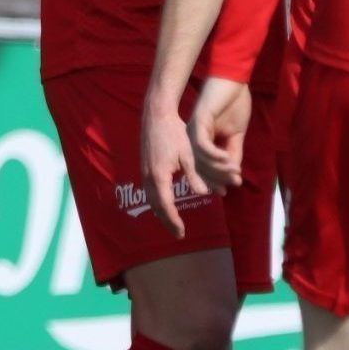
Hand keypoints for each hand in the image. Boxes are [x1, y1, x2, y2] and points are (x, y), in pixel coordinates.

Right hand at [142, 89, 203, 238]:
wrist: (156, 116)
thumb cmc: (175, 133)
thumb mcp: (189, 154)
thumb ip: (194, 176)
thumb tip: (204, 194)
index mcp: (160, 175)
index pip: (166, 205)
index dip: (174, 220)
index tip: (182, 232)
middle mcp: (148, 176)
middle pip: (156, 206)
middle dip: (167, 221)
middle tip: (178, 234)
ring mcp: (144, 172)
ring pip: (151, 199)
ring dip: (160, 213)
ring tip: (172, 223)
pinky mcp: (145, 167)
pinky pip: (149, 191)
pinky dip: (156, 202)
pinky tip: (164, 204)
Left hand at [189, 77, 250, 191]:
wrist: (234, 80)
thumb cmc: (235, 103)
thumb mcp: (236, 134)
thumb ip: (233, 152)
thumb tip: (234, 173)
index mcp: (200, 140)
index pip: (202, 167)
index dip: (213, 180)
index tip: (225, 192)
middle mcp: (193, 137)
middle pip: (199, 166)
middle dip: (216, 179)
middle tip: (231, 185)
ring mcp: (194, 129)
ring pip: (200, 158)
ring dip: (219, 169)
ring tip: (235, 173)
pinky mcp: (198, 121)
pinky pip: (203, 145)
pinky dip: (216, 155)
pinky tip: (229, 160)